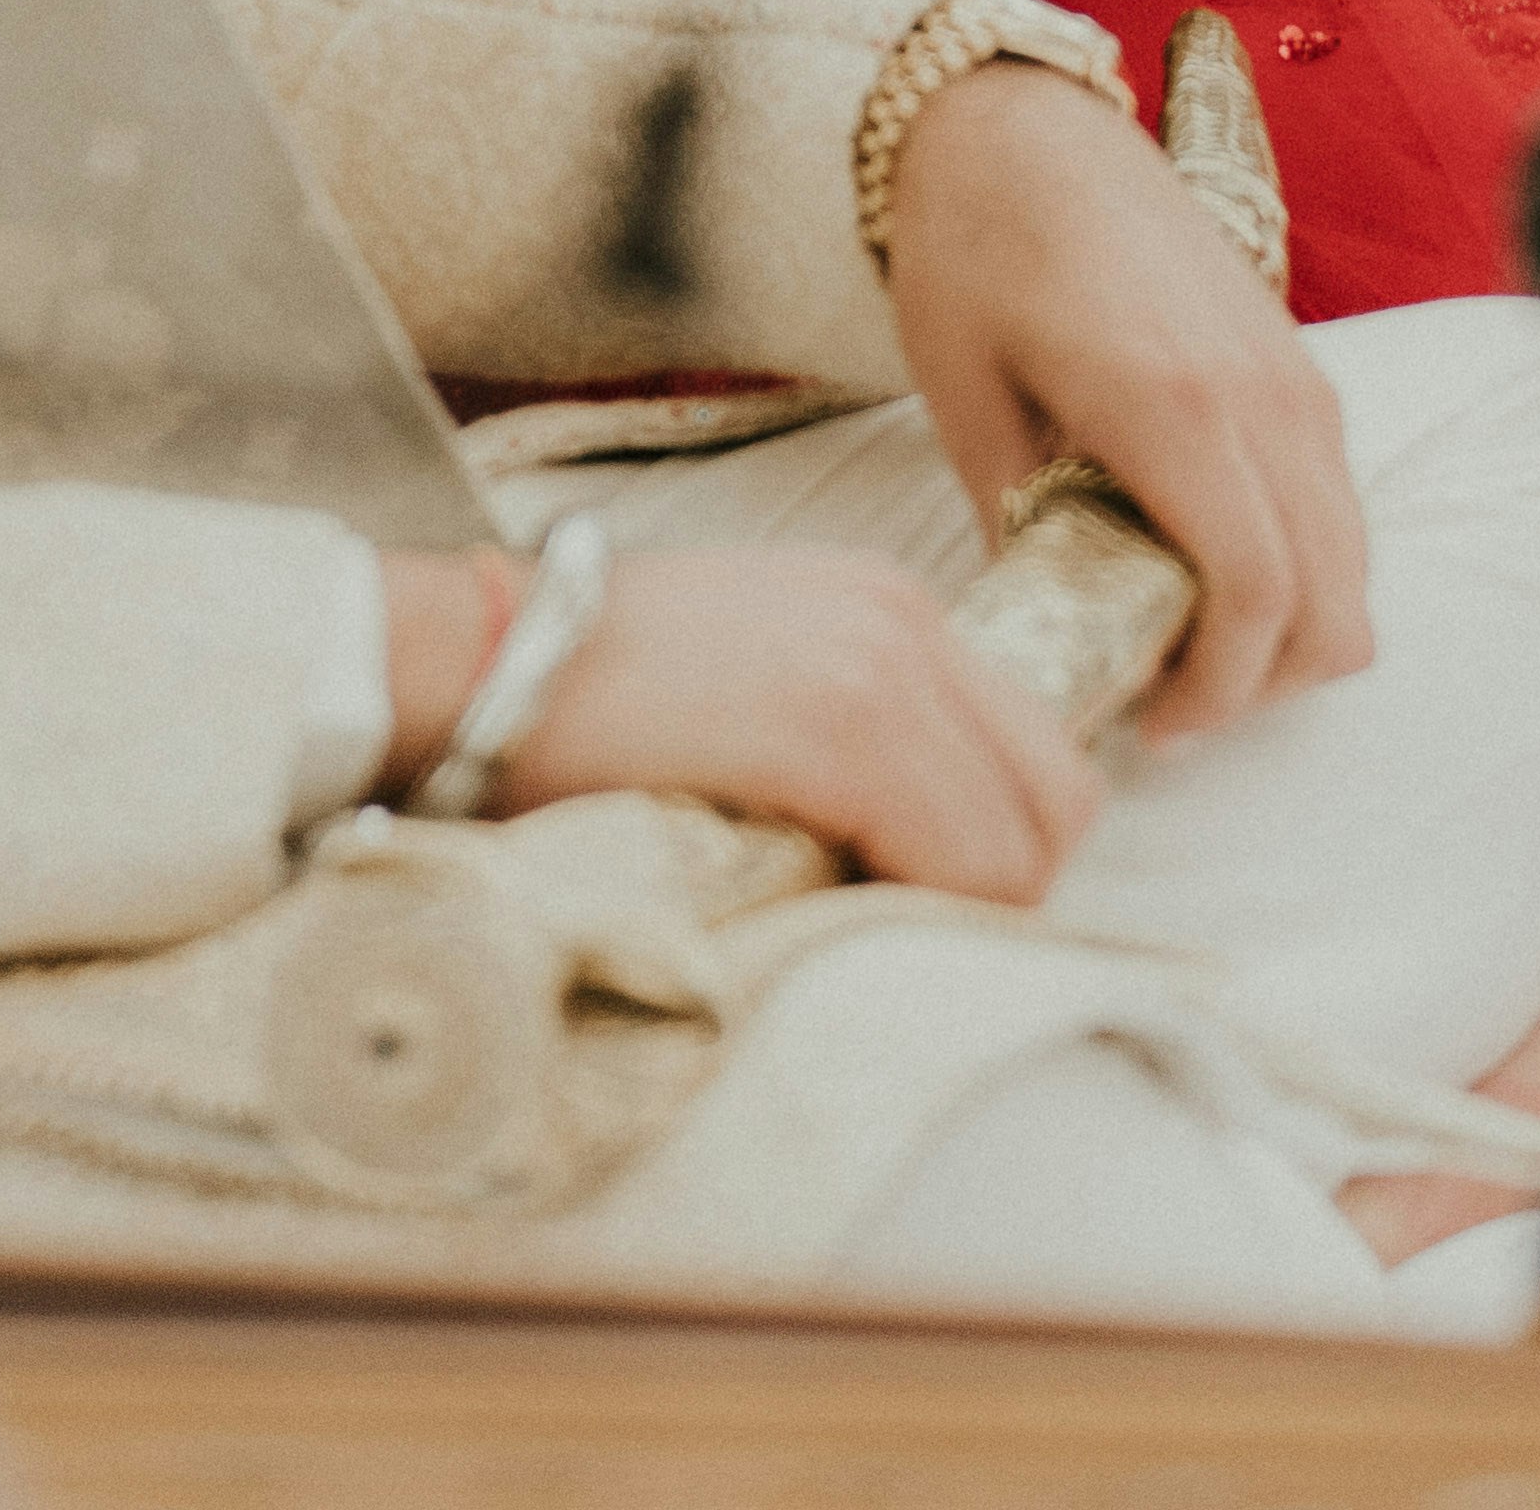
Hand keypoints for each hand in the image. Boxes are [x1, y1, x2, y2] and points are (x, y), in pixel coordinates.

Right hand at [377, 539, 1096, 899]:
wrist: (484, 660)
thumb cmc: (595, 692)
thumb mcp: (756, 674)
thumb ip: (847, 731)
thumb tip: (905, 851)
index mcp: (890, 608)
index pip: (1037, 756)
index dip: (997, 853)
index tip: (917, 900)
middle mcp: (907, 623)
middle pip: (1055, 803)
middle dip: (999, 891)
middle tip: (898, 931)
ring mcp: (880, 669)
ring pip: (1019, 846)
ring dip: (956, 913)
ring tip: (852, 925)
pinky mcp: (838, 727)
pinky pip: (956, 858)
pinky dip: (920, 909)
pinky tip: (829, 913)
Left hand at [880, 58, 1370, 739]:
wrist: (1015, 125)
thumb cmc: (974, 251)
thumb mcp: (967, 404)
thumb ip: (1021, 533)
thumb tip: (1047, 642)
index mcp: (1172, 403)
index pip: (1256, 595)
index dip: (1220, 691)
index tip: (1154, 727)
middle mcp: (1260, 390)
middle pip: (1330, 595)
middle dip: (1264, 682)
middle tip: (1171, 704)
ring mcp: (1291, 369)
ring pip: (1350, 551)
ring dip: (1292, 624)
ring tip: (1188, 641)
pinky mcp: (1293, 354)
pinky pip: (1334, 493)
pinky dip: (1301, 557)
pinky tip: (1208, 560)